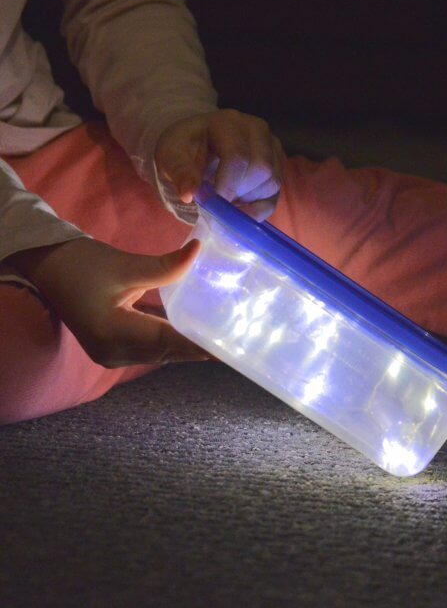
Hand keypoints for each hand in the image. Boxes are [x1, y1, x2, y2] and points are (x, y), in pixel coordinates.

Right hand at [6, 238, 208, 367]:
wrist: (48, 268)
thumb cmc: (81, 264)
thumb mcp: (124, 264)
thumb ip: (165, 267)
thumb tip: (198, 252)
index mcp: (113, 333)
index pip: (166, 340)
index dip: (199, 344)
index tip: (227, 348)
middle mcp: (113, 352)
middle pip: (167, 351)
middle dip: (200, 347)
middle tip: (236, 343)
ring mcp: (112, 354)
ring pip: (162, 353)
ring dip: (189, 346)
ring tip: (225, 340)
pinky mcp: (115, 349)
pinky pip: (152, 348)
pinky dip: (174, 341)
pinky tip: (198, 334)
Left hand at [155, 109, 284, 220]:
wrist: (199, 143)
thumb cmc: (184, 148)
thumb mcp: (170, 156)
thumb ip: (179, 172)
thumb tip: (190, 195)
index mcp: (228, 122)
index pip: (238, 156)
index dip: (227, 185)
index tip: (211, 203)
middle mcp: (257, 129)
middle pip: (261, 169)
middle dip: (239, 192)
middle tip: (218, 201)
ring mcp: (271, 145)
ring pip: (272, 182)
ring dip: (249, 199)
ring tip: (227, 199)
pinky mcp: (278, 163)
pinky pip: (276, 193)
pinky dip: (258, 207)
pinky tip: (240, 208)